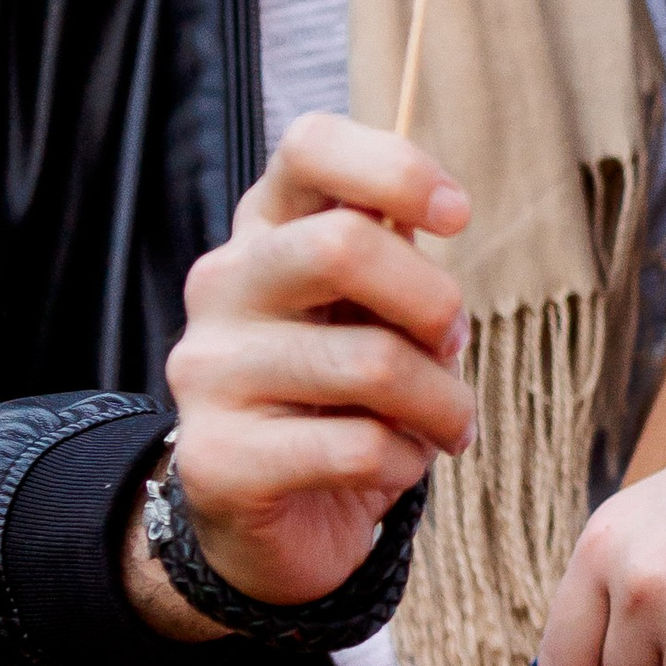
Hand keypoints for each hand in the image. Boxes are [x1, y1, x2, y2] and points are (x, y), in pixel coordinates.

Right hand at [136, 115, 476, 633]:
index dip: (396, 168)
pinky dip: (406, 459)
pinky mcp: (216, 459)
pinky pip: (356, 446)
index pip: (309, 146)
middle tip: (455, 342)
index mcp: (264, 229)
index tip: (457, 217)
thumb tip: (434, 209)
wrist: (273, 519)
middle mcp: (222, 286)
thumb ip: (393, 252)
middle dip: (435, 301)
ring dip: (442, 400)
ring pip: (370, 361)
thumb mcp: (373, 308)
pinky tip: (396, 464)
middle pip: (343, 245)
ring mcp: (207, 372)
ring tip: (449, 422)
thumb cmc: (344, 393)